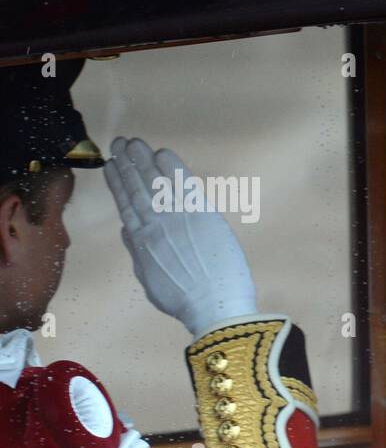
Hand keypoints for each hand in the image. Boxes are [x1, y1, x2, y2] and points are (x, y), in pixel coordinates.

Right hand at [104, 137, 256, 336]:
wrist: (213, 305)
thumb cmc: (185, 301)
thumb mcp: (150, 280)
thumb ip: (138, 253)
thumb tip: (128, 231)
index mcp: (141, 242)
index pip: (126, 205)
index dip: (117, 183)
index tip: (111, 166)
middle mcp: (155, 225)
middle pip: (137, 188)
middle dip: (127, 164)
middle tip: (119, 143)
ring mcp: (177, 217)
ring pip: (155, 182)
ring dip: (143, 159)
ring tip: (134, 142)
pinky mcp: (201, 214)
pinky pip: (184, 184)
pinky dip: (172, 167)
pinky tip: (163, 153)